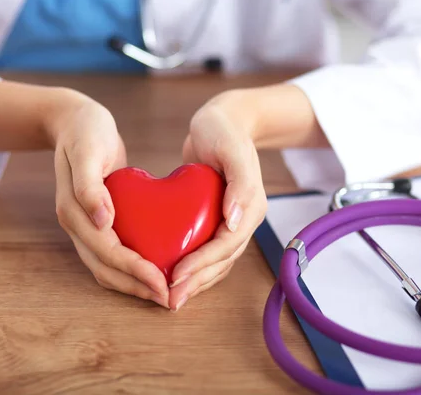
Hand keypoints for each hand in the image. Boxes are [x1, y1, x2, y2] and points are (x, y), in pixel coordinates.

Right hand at [47, 94, 168, 307]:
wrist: (75, 122)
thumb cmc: (85, 132)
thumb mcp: (87, 150)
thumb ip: (89, 185)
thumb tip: (101, 221)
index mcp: (74, 212)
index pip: (107, 251)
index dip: (134, 270)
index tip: (162, 282)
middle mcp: (78, 225)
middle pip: (105, 269)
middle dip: (137, 286)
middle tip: (168, 297)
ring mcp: (86, 226)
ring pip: (107, 268)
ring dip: (134, 284)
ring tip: (163, 292)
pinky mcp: (98, 223)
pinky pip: (113, 254)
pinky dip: (132, 268)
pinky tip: (155, 268)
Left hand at [169, 90, 267, 310]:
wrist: (221, 121)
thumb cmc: (223, 130)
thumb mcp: (230, 148)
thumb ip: (240, 182)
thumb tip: (235, 218)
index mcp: (251, 205)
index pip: (227, 244)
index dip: (203, 264)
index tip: (176, 276)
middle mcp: (243, 218)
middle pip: (222, 260)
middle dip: (196, 281)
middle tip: (170, 299)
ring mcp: (230, 221)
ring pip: (215, 262)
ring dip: (194, 281)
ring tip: (168, 297)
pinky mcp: (215, 220)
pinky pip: (205, 249)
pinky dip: (191, 266)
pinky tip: (170, 274)